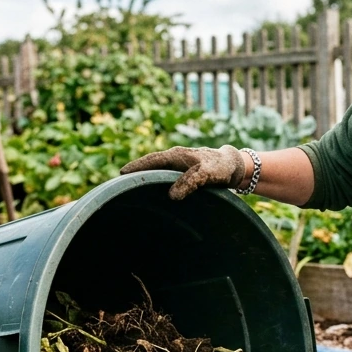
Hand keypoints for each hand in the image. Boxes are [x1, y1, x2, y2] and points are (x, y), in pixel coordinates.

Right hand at [119, 145, 245, 199]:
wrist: (233, 166)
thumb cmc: (220, 167)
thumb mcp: (207, 174)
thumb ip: (191, 182)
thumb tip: (172, 195)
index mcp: (176, 155)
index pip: (151, 160)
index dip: (136, 167)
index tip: (121, 174)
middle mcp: (174, 159)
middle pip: (150, 165)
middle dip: (135, 173)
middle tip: (118, 184)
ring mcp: (177, 165)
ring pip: (156, 171)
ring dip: (144, 178)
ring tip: (129, 189)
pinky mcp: (182, 173)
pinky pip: (164, 177)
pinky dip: (155, 182)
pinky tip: (150, 192)